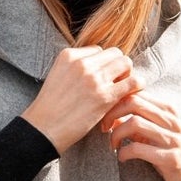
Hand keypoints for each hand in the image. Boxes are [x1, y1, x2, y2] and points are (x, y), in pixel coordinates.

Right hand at [22, 45, 139, 153]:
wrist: (43, 129)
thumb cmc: (50, 108)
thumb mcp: (57, 76)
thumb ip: (74, 68)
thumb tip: (97, 69)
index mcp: (69, 55)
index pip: (98, 50)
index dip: (103, 64)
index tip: (101, 78)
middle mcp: (82, 63)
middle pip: (114, 53)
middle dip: (118, 66)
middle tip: (115, 83)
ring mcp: (94, 79)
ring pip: (126, 62)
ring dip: (127, 74)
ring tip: (120, 90)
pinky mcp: (105, 96)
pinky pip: (133, 81)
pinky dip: (137, 85)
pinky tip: (131, 94)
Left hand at [100, 87, 180, 180]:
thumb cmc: (167, 152)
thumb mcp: (154, 132)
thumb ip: (137, 120)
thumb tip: (110, 111)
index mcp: (167, 111)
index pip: (136, 94)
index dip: (115, 103)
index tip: (105, 118)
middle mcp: (172, 121)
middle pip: (134, 103)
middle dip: (112, 114)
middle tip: (105, 128)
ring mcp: (173, 139)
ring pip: (135, 123)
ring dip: (116, 134)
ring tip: (113, 145)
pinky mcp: (172, 158)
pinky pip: (139, 149)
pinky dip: (124, 152)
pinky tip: (122, 157)